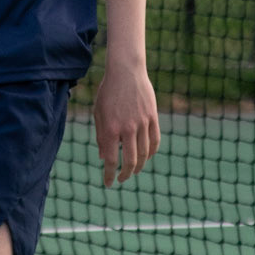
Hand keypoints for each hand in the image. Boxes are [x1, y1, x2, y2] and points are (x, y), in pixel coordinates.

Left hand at [93, 59, 160, 186]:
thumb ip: (101, 136)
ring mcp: (143, 123)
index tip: (108, 183)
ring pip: (144, 154)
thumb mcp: (99, 114)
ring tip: (133, 170)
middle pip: (131, 161)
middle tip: (121, 178)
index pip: (111, 160)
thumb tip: (104, 158)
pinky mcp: (153, 117)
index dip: (110, 175)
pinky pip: (155, 141)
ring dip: (139, 166)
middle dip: (125, 174)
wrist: (126, 71)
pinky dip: (151, 152)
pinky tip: (146, 156)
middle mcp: (128, 128)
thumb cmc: (108, 92)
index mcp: (111, 129)